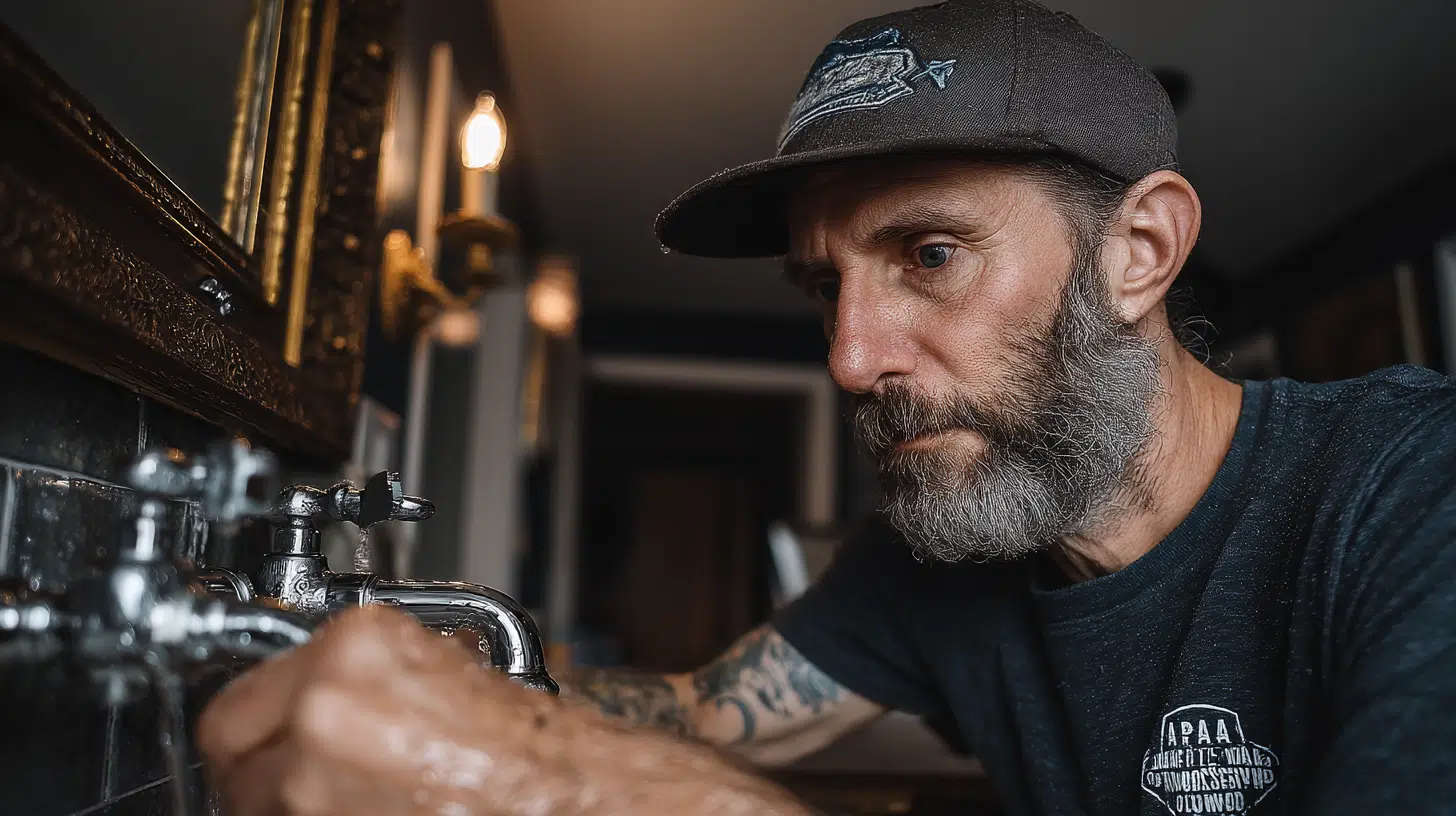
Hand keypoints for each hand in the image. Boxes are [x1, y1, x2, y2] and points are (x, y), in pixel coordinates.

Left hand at [197, 606, 809, 814]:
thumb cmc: (539, 740)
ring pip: (259, 806)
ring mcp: (323, 789)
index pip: (237, 692)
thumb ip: (355, 672)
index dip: (257, 718)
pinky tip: (378, 812)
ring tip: (362, 794)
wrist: (589, 797)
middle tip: (293, 771)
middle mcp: (326, 713)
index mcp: (354, 648)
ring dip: (292, 803)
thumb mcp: (444, 667)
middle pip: (229, 753)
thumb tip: (302, 691)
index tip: (264, 731)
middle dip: (256, 765)